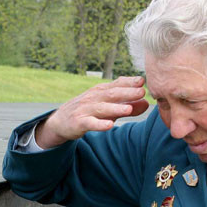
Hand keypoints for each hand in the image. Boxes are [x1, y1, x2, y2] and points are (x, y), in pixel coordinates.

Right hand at [35, 76, 149, 148]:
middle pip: (111, 94)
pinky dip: (100, 124)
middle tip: (142, 91)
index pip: (116, 85)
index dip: (129, 82)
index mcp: (100, 91)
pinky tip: (110, 125)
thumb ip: (126, 105)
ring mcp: (85, 110)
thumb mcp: (107, 107)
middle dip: (127, 92)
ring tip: (129, 109)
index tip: (142, 81)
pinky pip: (90, 123)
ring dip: (116, 108)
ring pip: (102, 108)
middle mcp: (93, 98)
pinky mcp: (78, 123)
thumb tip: (146, 103)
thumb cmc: (87, 112)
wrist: (59, 121)